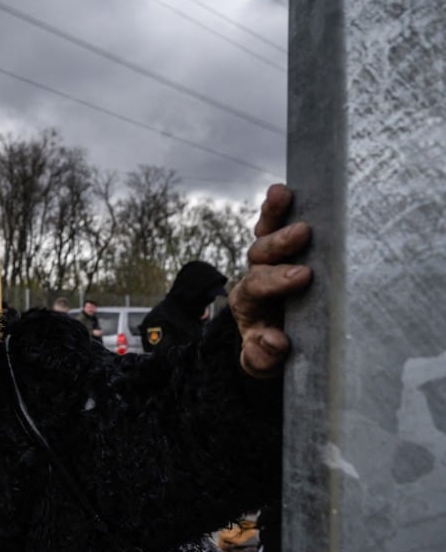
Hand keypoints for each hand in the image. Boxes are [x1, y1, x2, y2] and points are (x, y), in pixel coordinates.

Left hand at [228, 184, 312, 377]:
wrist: (270, 339)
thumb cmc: (270, 349)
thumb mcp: (263, 362)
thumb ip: (262, 357)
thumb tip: (273, 342)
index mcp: (248, 303)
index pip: (256, 288)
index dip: (276, 281)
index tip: (302, 277)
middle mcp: (254, 277)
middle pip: (259, 256)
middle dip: (280, 245)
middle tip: (303, 234)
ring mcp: (266, 260)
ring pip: (264, 233)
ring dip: (272, 214)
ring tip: (281, 193)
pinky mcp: (281, 248)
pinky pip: (274, 224)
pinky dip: (277, 207)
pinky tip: (283, 189)